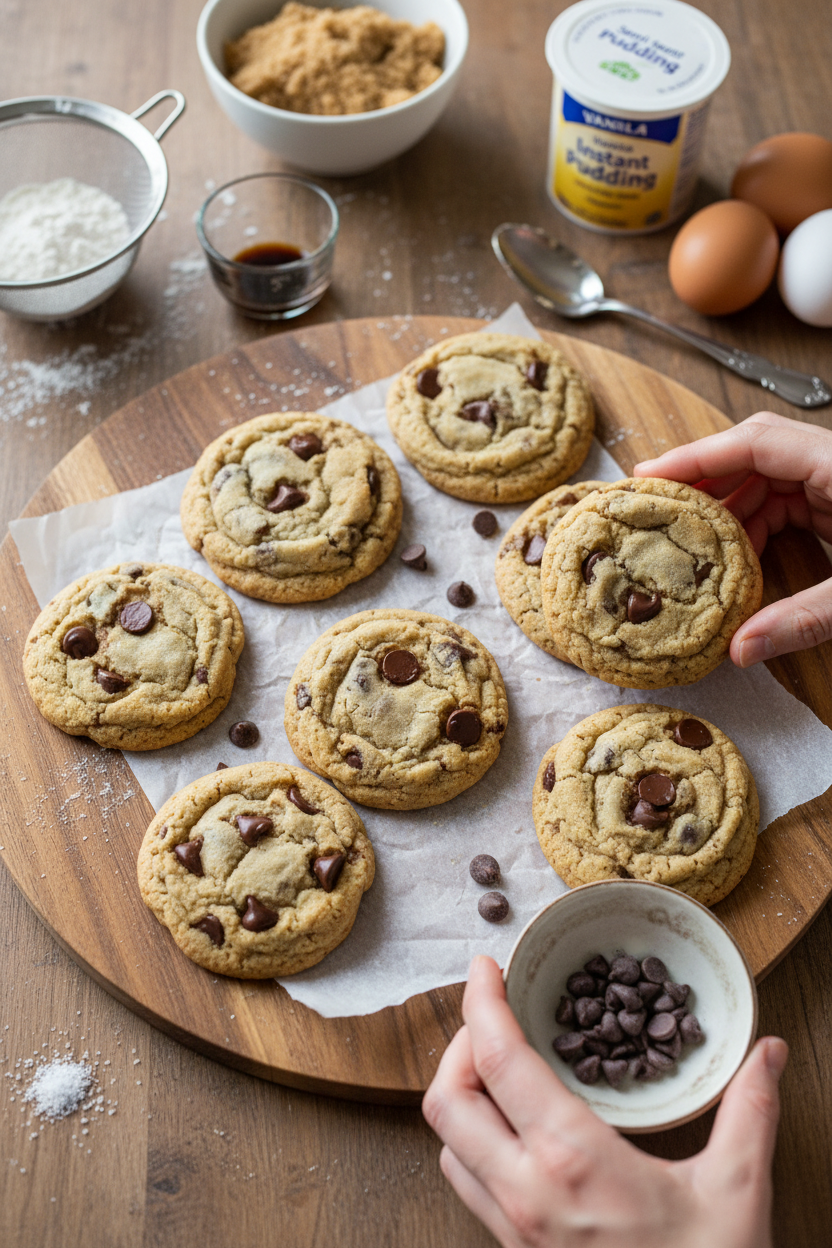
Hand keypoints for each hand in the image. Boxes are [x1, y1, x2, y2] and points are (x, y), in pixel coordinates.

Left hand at [423, 956, 786, 1247]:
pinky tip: (511, 1128)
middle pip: (446, 1100)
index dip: (480, 1001)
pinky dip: (472, 1140)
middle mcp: (526, 1192)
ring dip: (460, 1096)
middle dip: (458, 1045)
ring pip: (448, 1144)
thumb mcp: (736, 1191)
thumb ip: (749, 1111)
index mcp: (572, 1160)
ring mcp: (514, 1228)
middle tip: (492, 1020)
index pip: (496, 1059)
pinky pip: (468, 1184)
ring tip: (498, 1067)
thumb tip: (767, 1051)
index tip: (484, 968)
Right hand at [633, 410, 831, 666]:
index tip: (648, 475)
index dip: (696, 455)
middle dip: (702, 476)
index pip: (755, 440)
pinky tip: (734, 552)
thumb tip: (740, 650)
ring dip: (728, 504)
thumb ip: (804, 618)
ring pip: (769, 475)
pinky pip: (789, 499)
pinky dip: (756, 521)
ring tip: (686, 534)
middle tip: (654, 504)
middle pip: (755, 450)